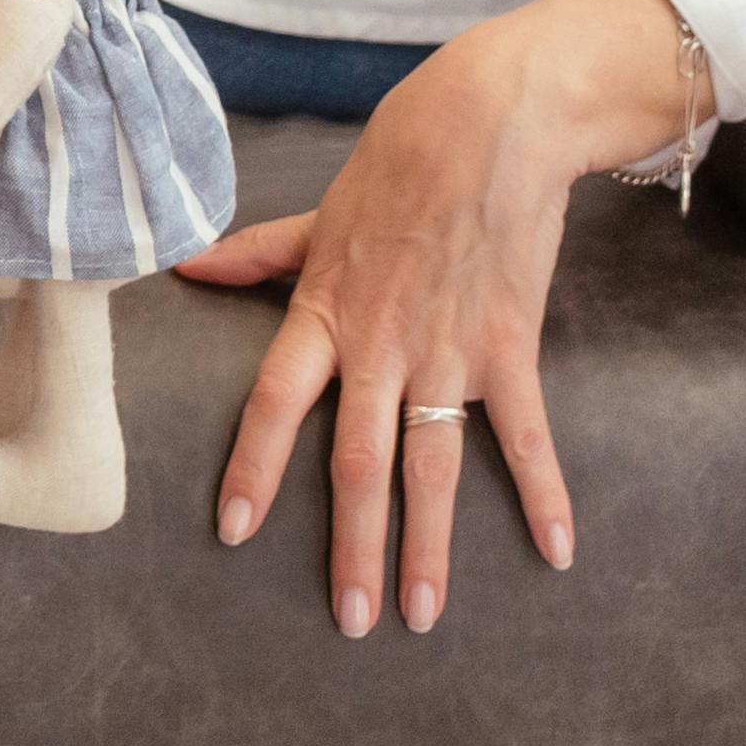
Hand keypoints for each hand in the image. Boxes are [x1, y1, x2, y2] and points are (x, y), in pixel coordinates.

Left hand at [177, 0, 692, 635]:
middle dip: (352, 548)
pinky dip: (544, 496)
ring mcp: (448, 353)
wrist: (489, 124)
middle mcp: (381, 346)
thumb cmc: (399, 163)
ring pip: (432, 469)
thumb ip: (258, 254)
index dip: (251, 469)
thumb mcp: (319, 214)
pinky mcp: (510, 348)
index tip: (233, 532)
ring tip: (424, 616)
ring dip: (430, 548)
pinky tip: (556, 553)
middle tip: (349, 621)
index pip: (273, 404)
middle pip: (357, 464)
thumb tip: (188, 267)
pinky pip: (528, 437)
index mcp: (325, 314)